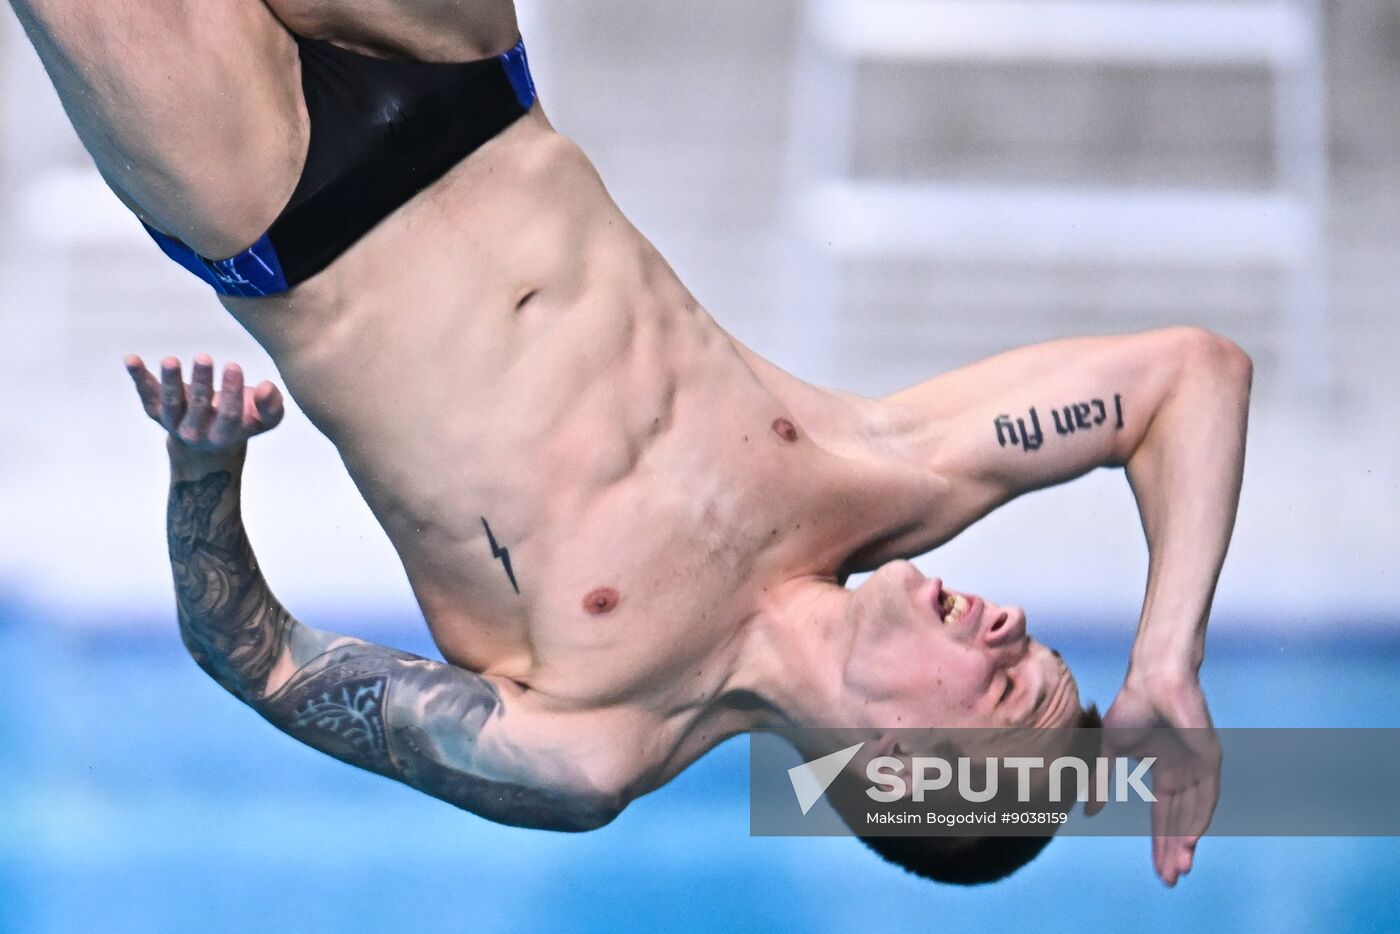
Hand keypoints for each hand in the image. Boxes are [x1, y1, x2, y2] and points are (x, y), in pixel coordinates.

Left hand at [125, 353, 283, 453]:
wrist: (208, 442)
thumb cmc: (243, 420)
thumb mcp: (265, 418)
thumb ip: (272, 405)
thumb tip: (266, 387)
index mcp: (225, 435)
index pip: (228, 416)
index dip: (231, 393)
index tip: (234, 366)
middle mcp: (196, 433)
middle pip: (197, 409)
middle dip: (201, 383)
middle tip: (204, 358)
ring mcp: (173, 422)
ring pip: (170, 404)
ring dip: (169, 382)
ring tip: (171, 360)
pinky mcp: (156, 410)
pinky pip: (147, 394)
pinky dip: (138, 377)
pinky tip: (131, 359)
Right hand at [1087, 669, 1220, 886]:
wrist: (1152, 678)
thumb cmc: (1131, 705)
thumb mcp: (1109, 750)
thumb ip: (1102, 780)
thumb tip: (1090, 813)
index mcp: (1163, 770)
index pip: (1163, 815)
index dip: (1159, 843)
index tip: (1158, 871)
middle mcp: (1183, 773)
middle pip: (1179, 821)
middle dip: (1173, 850)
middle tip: (1170, 881)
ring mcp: (1198, 766)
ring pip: (1194, 814)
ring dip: (1187, 842)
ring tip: (1179, 869)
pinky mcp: (1209, 758)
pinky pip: (1206, 796)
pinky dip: (1199, 820)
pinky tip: (1190, 841)